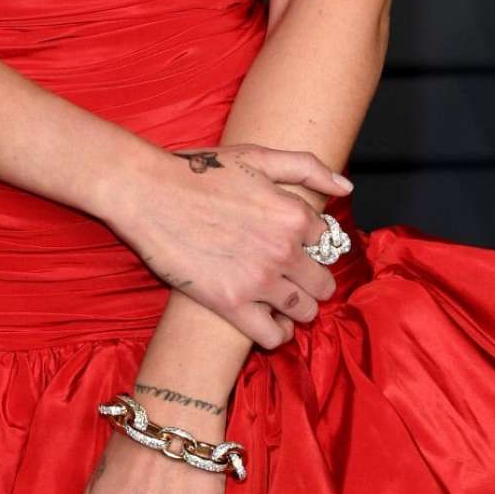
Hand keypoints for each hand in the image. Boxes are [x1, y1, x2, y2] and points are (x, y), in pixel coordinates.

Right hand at [104, 139, 350, 348]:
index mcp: (293, 214)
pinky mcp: (230, 304)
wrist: (148, 192)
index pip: (327, 242)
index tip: (297, 246)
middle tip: (293, 277)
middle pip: (323, 283)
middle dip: (312, 280)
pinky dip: (277, 333)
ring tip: (282, 300)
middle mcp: (283, 250)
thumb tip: (346, 187)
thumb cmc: (200, 171)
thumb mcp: (257, 156)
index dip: (312, 244)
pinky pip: (272, 336)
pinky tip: (269, 321)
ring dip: (298, 307)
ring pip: (304, 311)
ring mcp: (258, 280)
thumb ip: (307, 168)